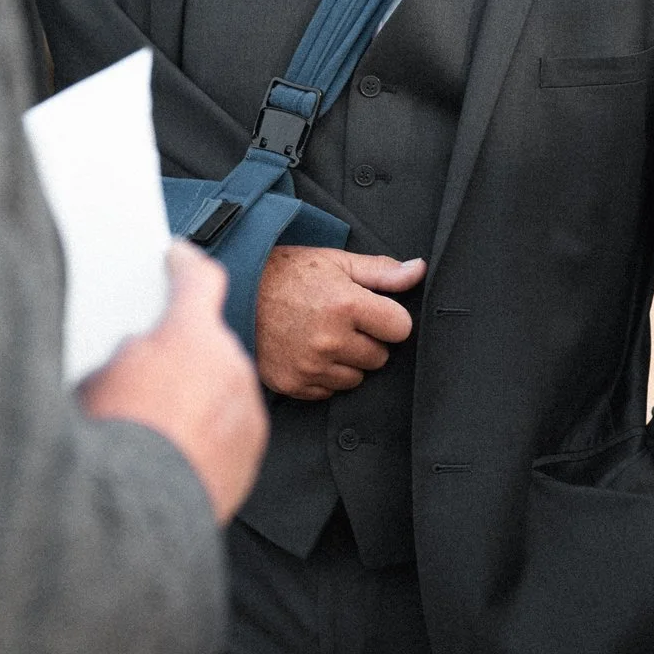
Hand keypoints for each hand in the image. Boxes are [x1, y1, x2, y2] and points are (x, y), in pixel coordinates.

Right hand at [80, 242, 268, 522]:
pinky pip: (230, 426)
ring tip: (156, 423)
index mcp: (189, 336)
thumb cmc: (113, 439)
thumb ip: (130, 352)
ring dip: (197, 395)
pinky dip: (208, 432)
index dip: (186, 264)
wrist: (138, 513)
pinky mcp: (250, 449)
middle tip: (147, 372)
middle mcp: (229, 365)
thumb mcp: (98, 377)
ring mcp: (246, 409)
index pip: (199, 279)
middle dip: (182, 351)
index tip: (179, 257)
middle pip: (207, 342)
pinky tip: (174, 451)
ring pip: (221, 386)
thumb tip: (141, 353)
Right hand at [254, 246, 425, 400]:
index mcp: (346, 305)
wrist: (235, 293)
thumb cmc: (286, 274)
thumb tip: (419, 270)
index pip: (401, 328)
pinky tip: (307, 353)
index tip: (371, 311)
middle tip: (341, 323)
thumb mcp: (335, 262)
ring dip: (346, 362)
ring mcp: (311, 366)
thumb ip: (381, 271)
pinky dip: (323, 376)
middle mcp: (330, 339)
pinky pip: (328, 391)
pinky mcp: (293, 384)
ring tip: (322, 337)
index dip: (389, 319)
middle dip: (367, 341)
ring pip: (356, 377)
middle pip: (380, 356)